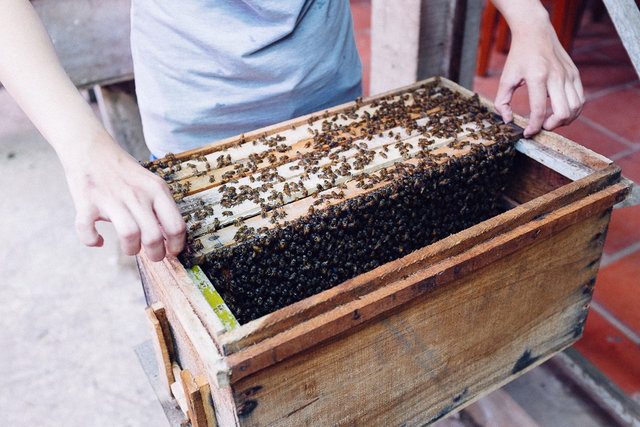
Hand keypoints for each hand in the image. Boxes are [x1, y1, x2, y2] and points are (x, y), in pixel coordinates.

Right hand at [62, 135, 185, 261]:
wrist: (91, 148)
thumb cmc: (124, 171)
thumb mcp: (150, 183)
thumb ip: (160, 207)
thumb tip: (169, 237)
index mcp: (157, 190)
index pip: (176, 225)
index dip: (176, 245)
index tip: (172, 251)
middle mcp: (137, 194)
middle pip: (153, 236)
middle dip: (156, 254)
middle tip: (153, 256)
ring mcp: (111, 198)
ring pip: (129, 235)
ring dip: (130, 249)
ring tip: (130, 248)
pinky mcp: (87, 202)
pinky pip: (87, 230)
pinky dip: (92, 240)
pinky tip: (99, 240)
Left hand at [492, 2, 584, 137]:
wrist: (536, 33)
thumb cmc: (519, 56)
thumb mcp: (506, 78)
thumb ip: (501, 102)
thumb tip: (507, 120)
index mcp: (537, 77)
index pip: (538, 110)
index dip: (533, 127)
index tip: (528, 133)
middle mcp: (556, 76)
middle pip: (564, 112)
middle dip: (553, 126)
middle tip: (542, 127)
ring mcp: (568, 74)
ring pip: (576, 107)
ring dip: (566, 120)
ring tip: (552, 122)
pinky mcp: (575, 74)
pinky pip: (580, 98)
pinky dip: (573, 110)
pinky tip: (561, 112)